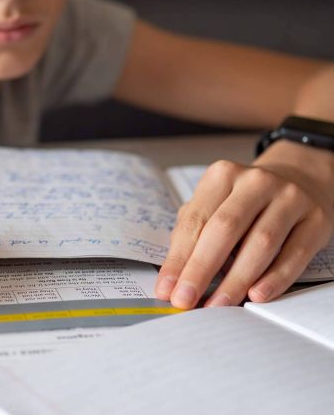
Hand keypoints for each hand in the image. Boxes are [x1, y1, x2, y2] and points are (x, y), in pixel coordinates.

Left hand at [155, 141, 333, 308]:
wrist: (300, 179)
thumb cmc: (244, 202)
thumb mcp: (213, 205)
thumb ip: (191, 235)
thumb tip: (172, 279)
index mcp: (222, 176)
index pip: (195, 222)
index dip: (178, 259)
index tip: (166, 289)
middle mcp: (256, 182)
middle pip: (224, 230)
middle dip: (201, 270)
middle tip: (186, 300)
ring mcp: (290, 198)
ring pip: (261, 243)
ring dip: (236, 280)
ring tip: (218, 305)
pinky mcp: (316, 219)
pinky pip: (294, 254)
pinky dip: (275, 278)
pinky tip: (257, 295)